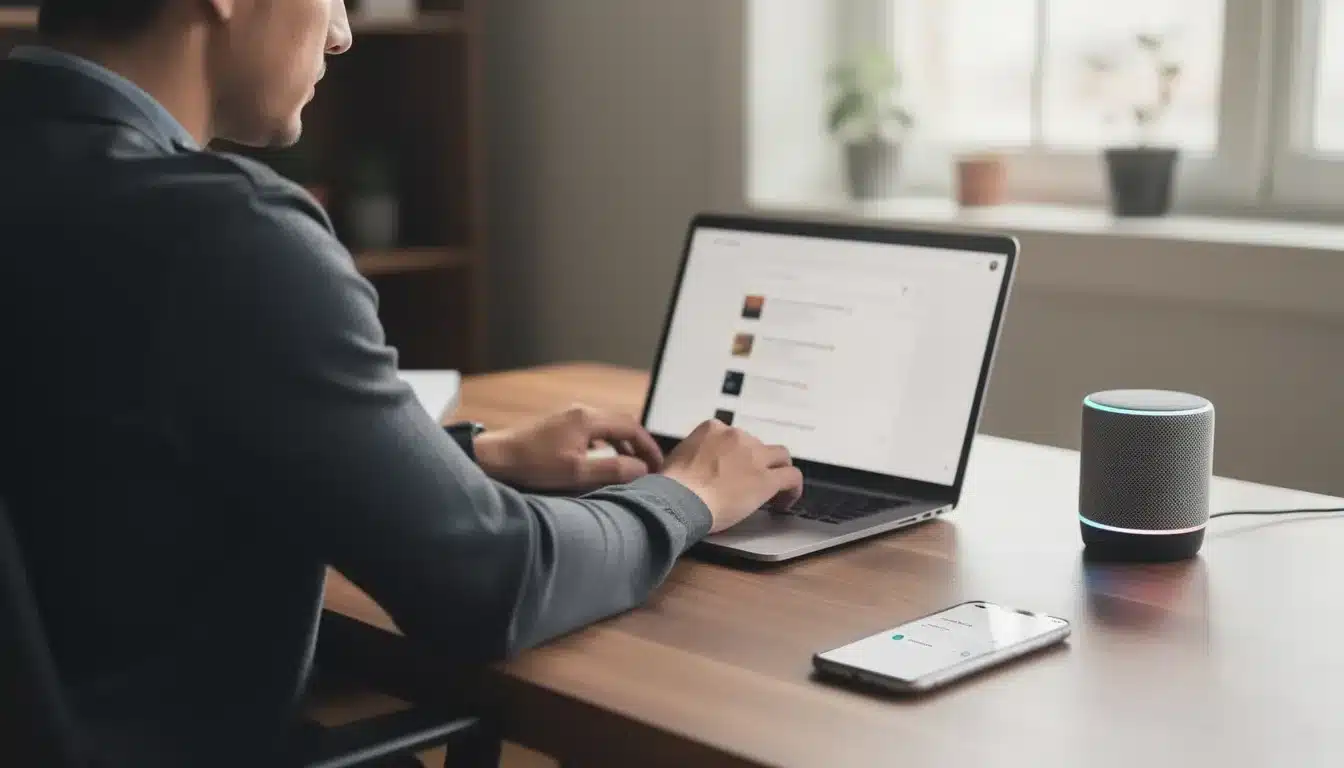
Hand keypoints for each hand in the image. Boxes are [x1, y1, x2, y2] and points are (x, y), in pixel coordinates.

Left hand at [473, 405, 663, 491]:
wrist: (495, 457)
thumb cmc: (533, 465)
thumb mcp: (577, 472)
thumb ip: (612, 469)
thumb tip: (641, 469)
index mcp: (589, 418)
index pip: (632, 426)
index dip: (649, 446)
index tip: (659, 466)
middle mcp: (582, 411)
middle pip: (622, 423)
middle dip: (639, 445)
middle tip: (649, 467)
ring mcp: (569, 416)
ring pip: (607, 427)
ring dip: (622, 446)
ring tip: (630, 467)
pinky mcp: (560, 425)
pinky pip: (593, 431)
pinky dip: (606, 445)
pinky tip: (602, 462)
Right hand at [661, 419, 803, 532]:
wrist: (679, 499)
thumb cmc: (671, 485)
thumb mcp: (677, 457)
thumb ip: (694, 455)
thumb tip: (697, 466)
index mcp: (712, 428)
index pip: (734, 436)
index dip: (737, 454)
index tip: (733, 469)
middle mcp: (736, 436)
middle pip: (757, 445)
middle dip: (756, 462)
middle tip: (751, 481)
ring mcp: (754, 456)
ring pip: (780, 456)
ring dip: (777, 470)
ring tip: (774, 491)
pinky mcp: (766, 479)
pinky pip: (792, 477)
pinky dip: (792, 489)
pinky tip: (785, 502)